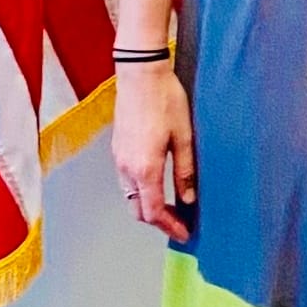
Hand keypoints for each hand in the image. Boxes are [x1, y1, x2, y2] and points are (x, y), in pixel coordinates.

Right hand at [111, 62, 194, 240]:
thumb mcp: (184, 137)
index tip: (184, 233)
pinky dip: (141, 191)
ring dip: (148, 206)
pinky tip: (157, 184)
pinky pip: (126, 181)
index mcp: (145, 168)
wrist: (140, 73)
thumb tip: (189, 199)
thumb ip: (185, 171)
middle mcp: (127, 168)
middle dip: (158, 221)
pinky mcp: (117, 148)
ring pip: (130, 196)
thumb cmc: (165, 100)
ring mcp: (119, 158)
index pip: (153, 212)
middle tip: (179, 223)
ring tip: (171, 206)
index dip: (169, 227)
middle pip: (138, 209)